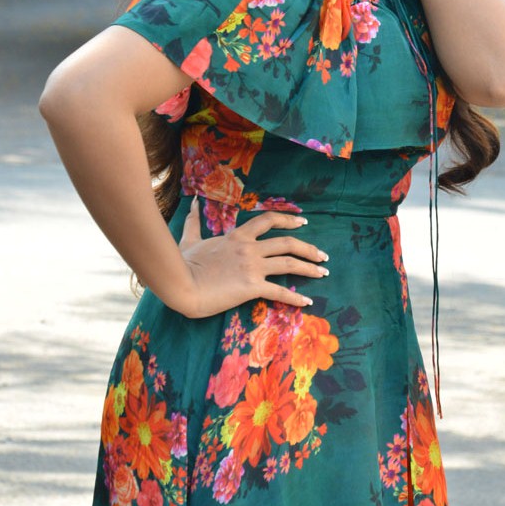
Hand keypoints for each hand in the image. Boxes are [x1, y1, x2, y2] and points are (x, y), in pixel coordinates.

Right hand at [177, 203, 327, 317]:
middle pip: (287, 242)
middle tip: (323, 255)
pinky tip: (307, 301)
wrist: (181, 284)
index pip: (269, 220)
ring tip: (323, 272)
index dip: (289, 218)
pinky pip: (280, 291)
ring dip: (310, 267)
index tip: (303, 221)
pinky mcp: (251, 286)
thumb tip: (193, 204)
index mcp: (237, 235)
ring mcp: (252, 266)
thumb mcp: (189, 238)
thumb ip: (194, 221)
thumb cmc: (184, 263)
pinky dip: (296, 297)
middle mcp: (249, 248)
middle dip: (309, 248)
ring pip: (289, 263)